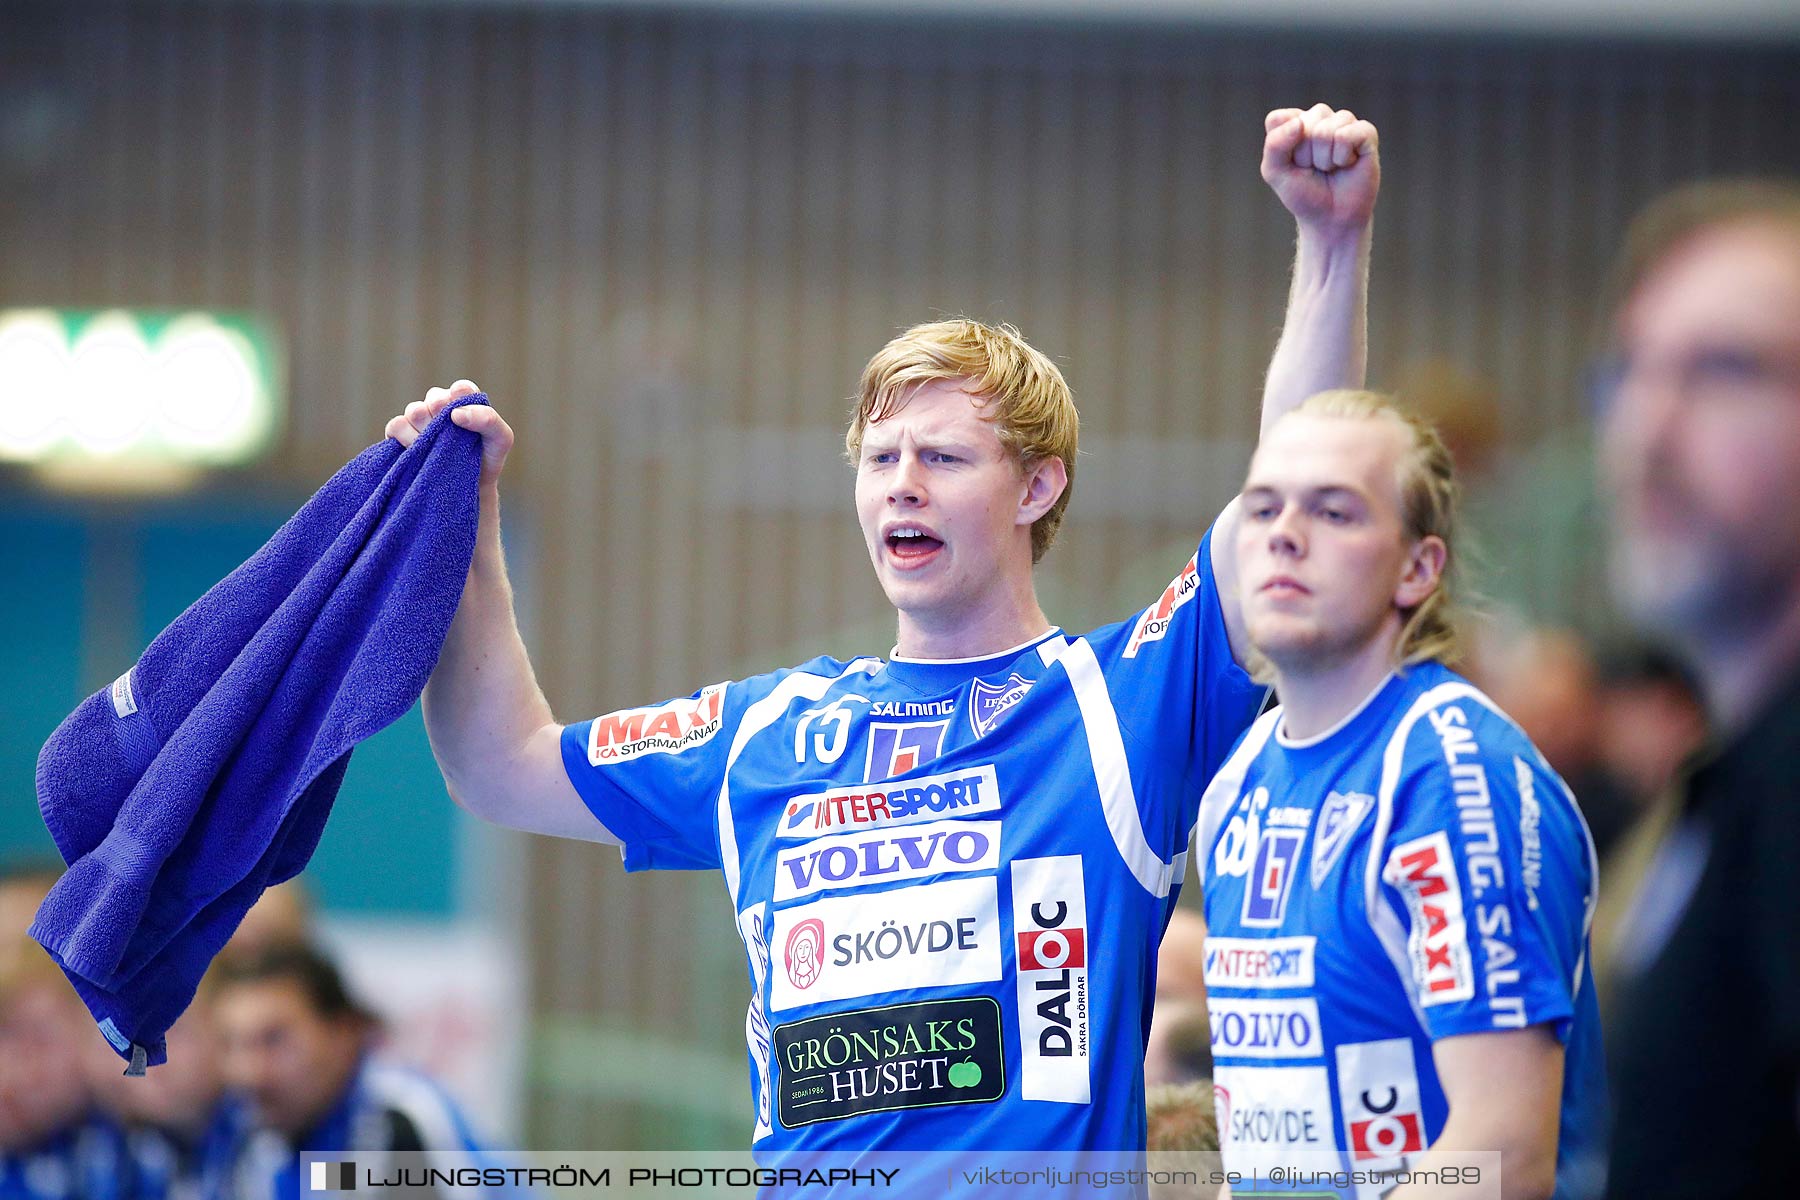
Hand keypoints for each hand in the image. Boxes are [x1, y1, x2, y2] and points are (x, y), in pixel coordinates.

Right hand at [384, 378, 513, 488]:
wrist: (469, 488)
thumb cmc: (486, 459)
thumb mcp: (501, 439)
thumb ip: (488, 419)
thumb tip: (456, 413)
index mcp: (464, 401)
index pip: (460, 389)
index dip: (461, 402)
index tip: (462, 420)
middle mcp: (440, 405)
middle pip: (435, 398)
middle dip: (444, 419)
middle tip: (452, 439)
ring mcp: (419, 418)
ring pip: (415, 410)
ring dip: (427, 431)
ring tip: (437, 449)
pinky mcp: (400, 433)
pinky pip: (396, 426)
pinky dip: (408, 439)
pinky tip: (420, 451)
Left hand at [1261, 103, 1378, 234]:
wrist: (1331, 218)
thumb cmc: (1303, 193)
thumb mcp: (1275, 172)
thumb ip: (1275, 145)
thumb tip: (1299, 123)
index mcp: (1294, 122)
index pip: (1278, 119)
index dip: (1282, 148)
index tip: (1292, 164)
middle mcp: (1319, 117)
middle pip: (1303, 124)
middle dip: (1305, 155)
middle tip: (1314, 169)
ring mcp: (1344, 122)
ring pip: (1325, 131)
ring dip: (1324, 159)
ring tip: (1330, 168)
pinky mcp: (1366, 132)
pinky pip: (1347, 135)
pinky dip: (1343, 157)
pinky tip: (1347, 163)